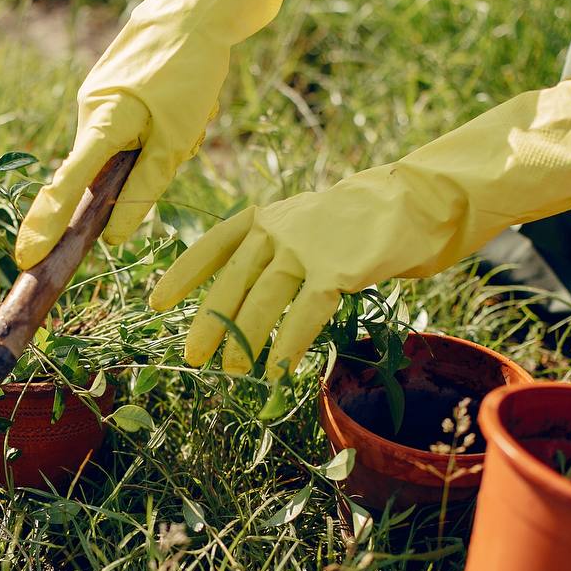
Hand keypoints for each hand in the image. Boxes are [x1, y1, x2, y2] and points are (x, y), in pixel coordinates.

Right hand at [13, 0, 302, 269]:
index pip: (66, 186)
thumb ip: (145, 188)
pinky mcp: (110, 88)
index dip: (46, 225)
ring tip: (190, 109)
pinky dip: (156, 126)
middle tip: (185, 136)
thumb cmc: (190, 71)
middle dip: (143, 166)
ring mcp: (97, 96)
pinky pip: (129, 126)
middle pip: (105, 169)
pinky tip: (181, 98)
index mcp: (102, 122)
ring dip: (158, 143)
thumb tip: (115, 237)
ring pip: (123, 147)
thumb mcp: (176, 138)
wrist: (197, 8)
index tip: (26, 258)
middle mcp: (89, 110)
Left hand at [150, 78, 570, 378]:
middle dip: (209, 321)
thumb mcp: (301, 229)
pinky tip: (279, 367)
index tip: (157, 302)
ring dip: (245, 338)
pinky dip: (289, 341)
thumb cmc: (353, 224)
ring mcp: (307, 246)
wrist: (413, 201)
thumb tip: (237, 307)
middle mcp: (278, 229)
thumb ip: (270, 257)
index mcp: (263, 218)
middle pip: (231, 280)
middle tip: (192, 356)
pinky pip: (306, 310)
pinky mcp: (339, 266)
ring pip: (263, 298)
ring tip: (232, 370)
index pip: (212, 245)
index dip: (183, 273)